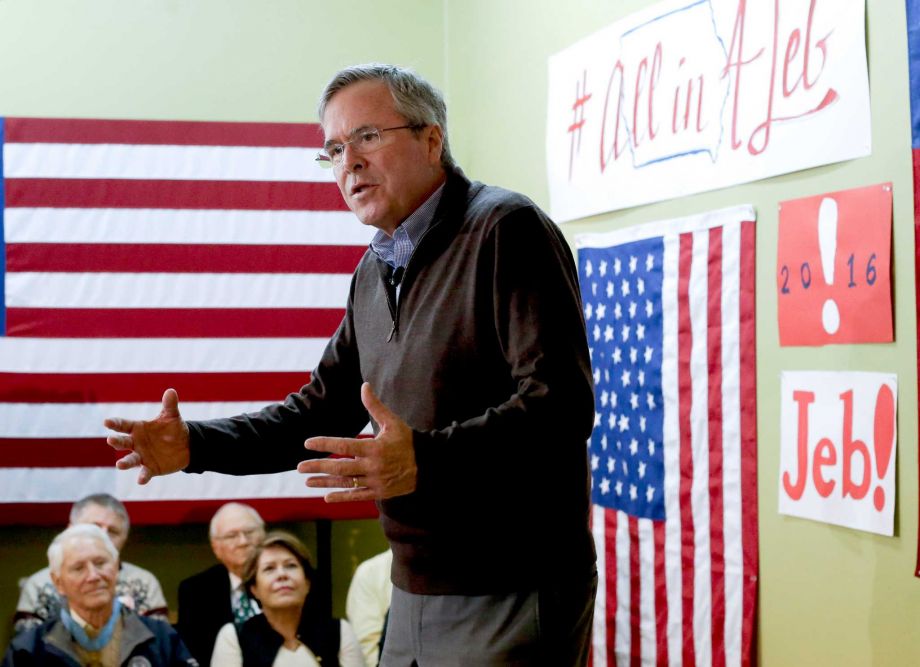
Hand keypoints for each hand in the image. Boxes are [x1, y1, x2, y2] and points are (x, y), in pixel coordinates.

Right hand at [103, 388, 190, 484]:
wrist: (186, 445)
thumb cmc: (173, 429)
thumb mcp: (172, 416)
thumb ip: (170, 405)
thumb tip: (171, 391)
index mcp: (138, 428)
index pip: (123, 425)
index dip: (114, 423)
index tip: (106, 422)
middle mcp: (136, 443)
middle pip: (122, 442)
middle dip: (116, 441)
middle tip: (110, 440)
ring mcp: (142, 456)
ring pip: (130, 459)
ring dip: (124, 462)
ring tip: (119, 465)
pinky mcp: (150, 468)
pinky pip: (145, 473)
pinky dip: (143, 476)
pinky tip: (141, 480)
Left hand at [297, 383, 416, 501]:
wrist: (428, 464)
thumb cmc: (408, 440)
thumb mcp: (392, 422)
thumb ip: (375, 405)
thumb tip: (364, 385)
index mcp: (374, 447)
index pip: (344, 445)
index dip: (325, 444)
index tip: (308, 443)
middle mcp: (373, 466)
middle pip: (340, 467)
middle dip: (318, 466)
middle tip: (300, 466)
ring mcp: (375, 481)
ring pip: (346, 483)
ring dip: (324, 483)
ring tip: (307, 481)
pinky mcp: (379, 492)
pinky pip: (357, 495)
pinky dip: (342, 497)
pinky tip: (326, 497)